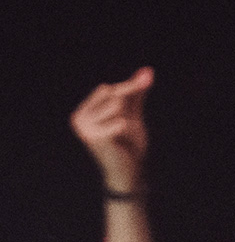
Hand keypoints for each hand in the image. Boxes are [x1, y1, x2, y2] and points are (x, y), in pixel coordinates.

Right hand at [70, 67, 153, 186]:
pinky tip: (121, 140)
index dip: (128, 91)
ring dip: (128, 119)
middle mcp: (79, 118)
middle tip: (127, 127)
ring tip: (122, 135)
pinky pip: (122, 120)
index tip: (142, 91)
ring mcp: (86, 128)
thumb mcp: (132, 113)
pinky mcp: (97, 138)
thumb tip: (148, 70)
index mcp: (83, 111)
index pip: (109, 89)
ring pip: (118, 105)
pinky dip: (128, 128)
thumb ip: (137, 92)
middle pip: (114, 94)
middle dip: (129, 106)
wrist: (128, 171)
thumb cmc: (128, 142)